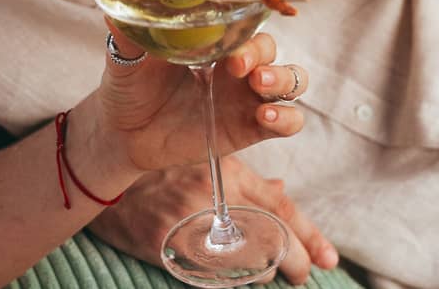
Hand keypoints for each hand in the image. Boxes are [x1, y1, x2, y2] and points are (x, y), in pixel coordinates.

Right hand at [89, 158, 339, 284]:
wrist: (110, 178)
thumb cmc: (163, 167)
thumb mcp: (208, 162)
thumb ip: (247, 181)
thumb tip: (282, 193)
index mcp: (229, 171)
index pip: (281, 208)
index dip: (309, 236)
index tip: (328, 259)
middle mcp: (216, 196)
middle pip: (273, 238)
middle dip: (296, 261)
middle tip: (304, 274)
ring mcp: (193, 223)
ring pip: (249, 262)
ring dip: (265, 273)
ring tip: (271, 275)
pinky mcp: (171, 247)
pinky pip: (214, 277)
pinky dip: (233, 283)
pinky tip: (238, 282)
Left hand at [90, 29, 306, 176]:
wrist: (123, 135)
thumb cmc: (128, 88)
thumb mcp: (126, 60)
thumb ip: (129, 38)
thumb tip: (113, 12)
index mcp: (214, 39)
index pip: (247, 19)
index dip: (251, 17)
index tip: (238, 22)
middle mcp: (237, 64)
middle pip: (270, 48)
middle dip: (260, 52)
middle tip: (236, 64)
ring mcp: (247, 97)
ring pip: (292, 79)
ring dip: (283, 79)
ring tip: (257, 84)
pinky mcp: (251, 129)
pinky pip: (290, 121)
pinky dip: (287, 117)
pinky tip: (266, 117)